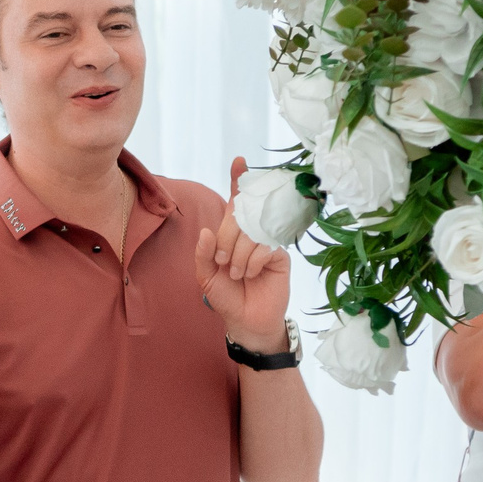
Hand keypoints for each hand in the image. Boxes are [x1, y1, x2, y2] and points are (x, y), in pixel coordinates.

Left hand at [196, 159, 292, 343]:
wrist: (246, 320)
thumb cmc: (226, 296)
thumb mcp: (206, 277)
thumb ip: (203, 254)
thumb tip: (206, 231)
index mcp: (232, 232)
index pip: (237, 201)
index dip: (239, 181)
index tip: (239, 161)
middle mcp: (251, 232)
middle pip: (240, 215)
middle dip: (226, 238)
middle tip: (223, 262)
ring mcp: (267, 241)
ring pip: (252, 232)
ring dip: (239, 255)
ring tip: (237, 274)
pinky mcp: (280, 254)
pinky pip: (265, 246)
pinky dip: (252, 261)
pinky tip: (252, 274)